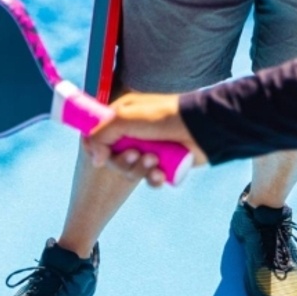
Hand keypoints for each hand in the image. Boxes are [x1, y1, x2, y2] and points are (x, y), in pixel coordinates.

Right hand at [83, 93, 207, 186]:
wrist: (201, 128)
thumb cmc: (162, 117)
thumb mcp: (124, 119)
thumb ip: (100, 135)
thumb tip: (95, 159)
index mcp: (122, 116)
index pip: (99, 135)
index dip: (97, 147)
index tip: (99, 156)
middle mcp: (133, 133)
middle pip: (113, 157)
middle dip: (122, 161)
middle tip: (136, 155)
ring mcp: (149, 148)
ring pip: (131, 170)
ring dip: (139, 170)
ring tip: (154, 161)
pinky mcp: (163, 164)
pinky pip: (149, 179)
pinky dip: (153, 179)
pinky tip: (161, 174)